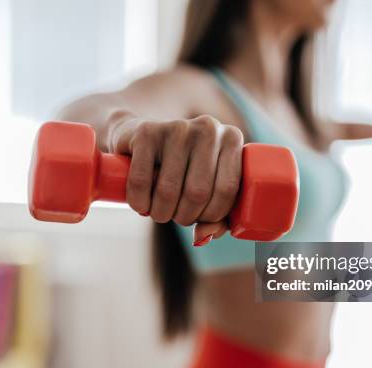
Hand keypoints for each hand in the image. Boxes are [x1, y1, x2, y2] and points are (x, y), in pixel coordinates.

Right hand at [102, 110, 243, 244]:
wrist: (140, 139)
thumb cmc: (181, 170)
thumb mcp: (206, 191)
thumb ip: (216, 218)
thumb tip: (203, 236)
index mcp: (231, 140)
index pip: (227, 190)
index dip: (211, 216)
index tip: (199, 219)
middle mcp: (209, 128)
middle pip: (198, 193)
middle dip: (183, 216)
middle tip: (174, 216)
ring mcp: (177, 127)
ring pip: (169, 190)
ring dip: (160, 213)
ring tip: (157, 211)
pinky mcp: (146, 131)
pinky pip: (141, 181)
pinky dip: (139, 203)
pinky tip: (140, 204)